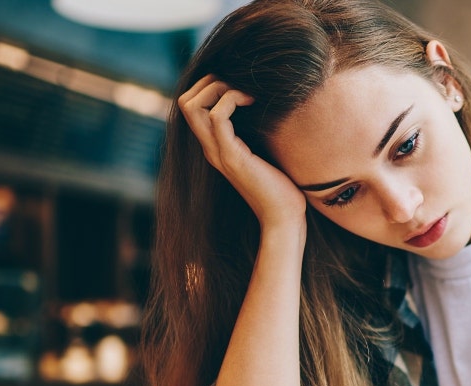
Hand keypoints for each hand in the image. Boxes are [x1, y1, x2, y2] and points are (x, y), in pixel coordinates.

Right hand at [177, 75, 305, 230]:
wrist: (284, 217)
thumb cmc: (281, 186)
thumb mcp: (265, 152)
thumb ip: (257, 134)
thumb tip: (264, 108)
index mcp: (215, 146)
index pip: (192, 107)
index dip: (209, 86)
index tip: (239, 86)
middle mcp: (210, 148)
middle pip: (186, 102)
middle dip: (210, 82)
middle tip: (239, 85)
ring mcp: (217, 152)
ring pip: (193, 105)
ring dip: (218, 87)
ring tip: (246, 92)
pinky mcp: (231, 156)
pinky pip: (218, 116)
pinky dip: (232, 99)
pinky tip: (253, 101)